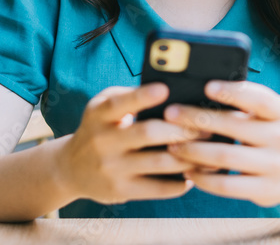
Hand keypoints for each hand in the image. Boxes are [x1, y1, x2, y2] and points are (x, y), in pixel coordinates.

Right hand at [55, 83, 205, 205]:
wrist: (70, 168)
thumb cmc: (98, 128)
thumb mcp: (102, 107)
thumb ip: (128, 97)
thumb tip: (171, 93)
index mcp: (99, 114)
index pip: (120, 103)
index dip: (142, 96)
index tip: (165, 88)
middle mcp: (103, 141)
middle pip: (148, 133)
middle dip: (182, 129)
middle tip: (207, 127)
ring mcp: (111, 168)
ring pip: (159, 162)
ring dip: (189, 157)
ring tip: (209, 151)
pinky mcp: (120, 190)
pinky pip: (157, 188)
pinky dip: (179, 183)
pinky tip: (193, 175)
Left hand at [163, 80, 279, 207]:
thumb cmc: (266, 135)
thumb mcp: (265, 116)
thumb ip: (243, 103)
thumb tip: (200, 89)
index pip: (258, 98)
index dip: (233, 92)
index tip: (206, 86)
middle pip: (234, 126)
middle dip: (198, 118)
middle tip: (171, 113)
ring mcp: (274, 165)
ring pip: (226, 156)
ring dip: (194, 150)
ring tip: (172, 145)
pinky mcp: (264, 189)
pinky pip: (226, 185)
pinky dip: (203, 178)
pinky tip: (188, 171)